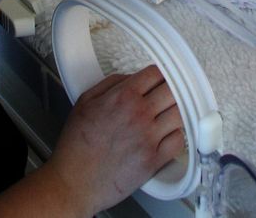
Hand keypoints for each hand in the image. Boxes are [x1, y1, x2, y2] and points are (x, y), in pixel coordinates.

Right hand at [43, 66, 182, 213]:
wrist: (75, 182)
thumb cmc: (76, 146)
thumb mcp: (85, 102)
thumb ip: (111, 84)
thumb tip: (132, 78)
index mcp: (122, 97)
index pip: (156, 73)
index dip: (160, 75)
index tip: (161, 79)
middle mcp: (139, 114)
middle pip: (174, 91)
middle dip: (171, 91)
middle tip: (166, 97)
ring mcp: (149, 138)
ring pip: (180, 114)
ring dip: (175, 113)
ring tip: (166, 116)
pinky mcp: (154, 160)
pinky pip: (178, 141)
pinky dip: (176, 136)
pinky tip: (166, 136)